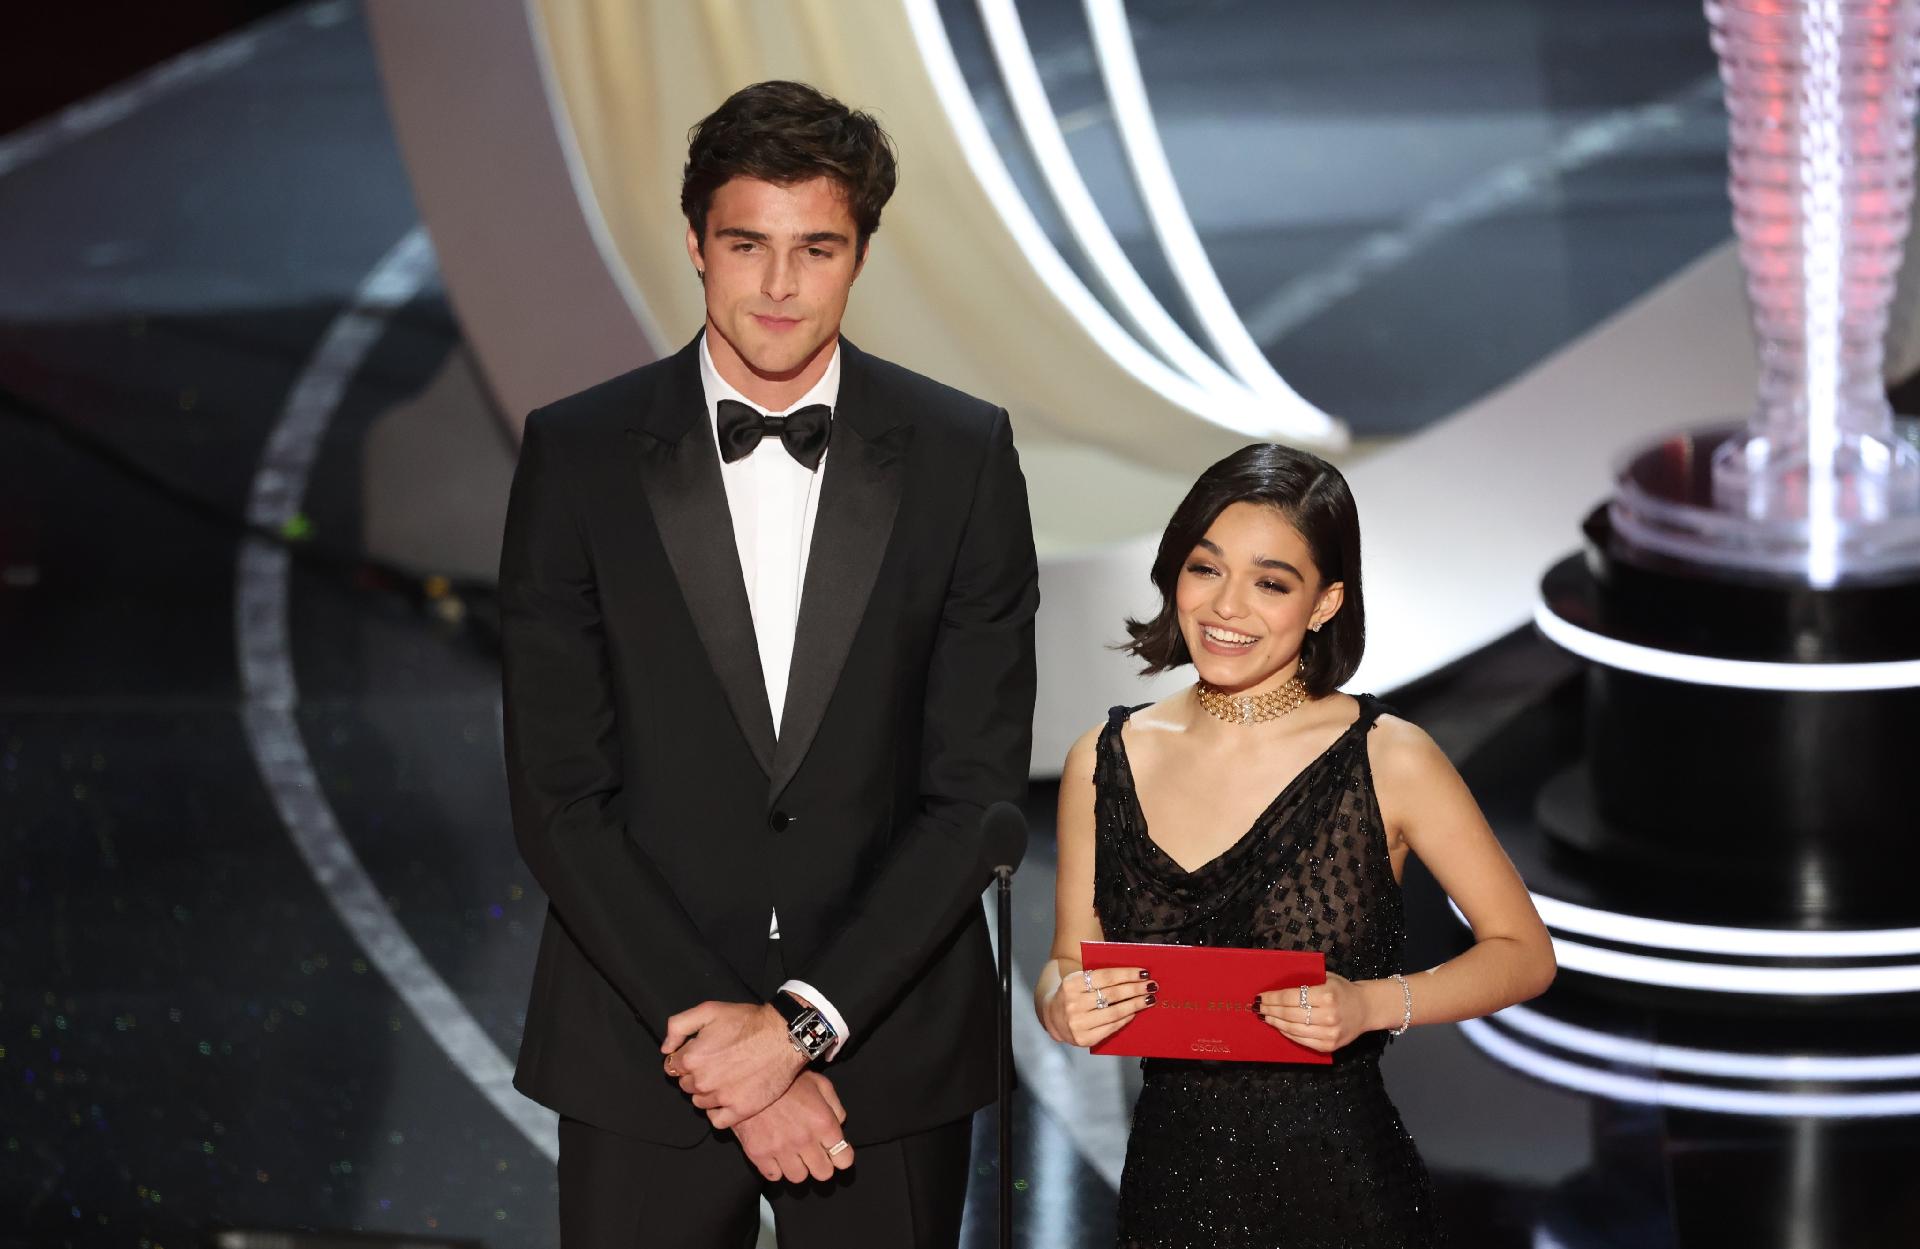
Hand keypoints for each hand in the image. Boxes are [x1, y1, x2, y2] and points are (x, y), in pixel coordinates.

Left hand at [661, 1001, 805, 1128]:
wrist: (784, 1036)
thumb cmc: (747, 1021)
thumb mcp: (709, 1010)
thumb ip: (678, 1026)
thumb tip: (666, 1049)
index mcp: (692, 1058)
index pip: (672, 1066)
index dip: (684, 1058)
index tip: (700, 1053)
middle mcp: (703, 1081)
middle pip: (685, 1085)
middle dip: (695, 1075)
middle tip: (716, 1063)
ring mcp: (721, 1098)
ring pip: (699, 1102)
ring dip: (707, 1092)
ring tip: (725, 1077)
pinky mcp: (740, 1110)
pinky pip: (717, 1120)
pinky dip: (718, 1112)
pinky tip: (727, 1098)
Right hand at [733, 1071, 854, 1183]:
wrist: (749, 1078)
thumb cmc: (786, 1079)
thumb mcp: (819, 1083)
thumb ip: (835, 1106)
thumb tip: (839, 1125)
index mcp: (823, 1122)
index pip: (844, 1159)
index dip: (841, 1156)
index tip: (833, 1152)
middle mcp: (804, 1139)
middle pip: (823, 1173)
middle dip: (821, 1164)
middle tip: (812, 1153)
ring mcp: (780, 1149)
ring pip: (798, 1178)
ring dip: (797, 1167)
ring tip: (792, 1152)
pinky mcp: (759, 1154)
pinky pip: (774, 1176)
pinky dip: (775, 1168)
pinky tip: (775, 1153)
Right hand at [1044, 965, 1154, 1047]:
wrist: (1052, 1017)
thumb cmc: (1072, 994)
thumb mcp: (1078, 980)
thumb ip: (1099, 977)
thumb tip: (1132, 975)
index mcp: (1071, 983)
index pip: (1105, 976)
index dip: (1127, 974)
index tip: (1144, 972)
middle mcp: (1073, 1004)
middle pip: (1112, 994)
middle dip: (1135, 989)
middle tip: (1151, 985)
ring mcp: (1077, 1023)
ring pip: (1114, 1012)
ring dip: (1135, 1005)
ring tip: (1148, 999)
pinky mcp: (1083, 1039)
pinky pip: (1111, 1027)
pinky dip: (1125, 1019)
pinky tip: (1134, 1012)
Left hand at [1255, 972, 1369, 1051]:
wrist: (1366, 1008)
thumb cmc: (1342, 990)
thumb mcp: (1326, 978)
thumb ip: (1306, 981)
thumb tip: (1276, 985)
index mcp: (1326, 994)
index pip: (1290, 997)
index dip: (1272, 997)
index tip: (1261, 996)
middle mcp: (1328, 1015)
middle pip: (1289, 1014)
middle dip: (1270, 1010)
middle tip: (1259, 1007)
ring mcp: (1329, 1033)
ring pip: (1293, 1029)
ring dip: (1276, 1023)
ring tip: (1266, 1017)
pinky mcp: (1330, 1045)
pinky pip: (1302, 1041)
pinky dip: (1288, 1034)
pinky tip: (1280, 1027)